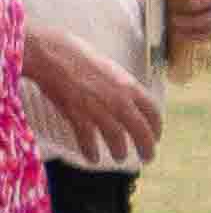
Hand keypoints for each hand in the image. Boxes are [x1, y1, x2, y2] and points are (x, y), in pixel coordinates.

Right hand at [13, 12, 146, 168]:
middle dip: (146, 147)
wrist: (51, 54)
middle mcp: (119, 100)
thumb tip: (126, 96)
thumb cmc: (77, 54)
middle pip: (141, 130)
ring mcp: (99, 109)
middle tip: (147, 157)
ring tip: (120, 157)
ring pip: (117, 139)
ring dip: (120, 151)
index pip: (153, 111)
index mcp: (129, 86)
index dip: (157, 127)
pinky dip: (91, 151)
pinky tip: (92, 158)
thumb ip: (120, 85)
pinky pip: (89, 140)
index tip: (156, 136)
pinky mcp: (78, 116)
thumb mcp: (109, 67)